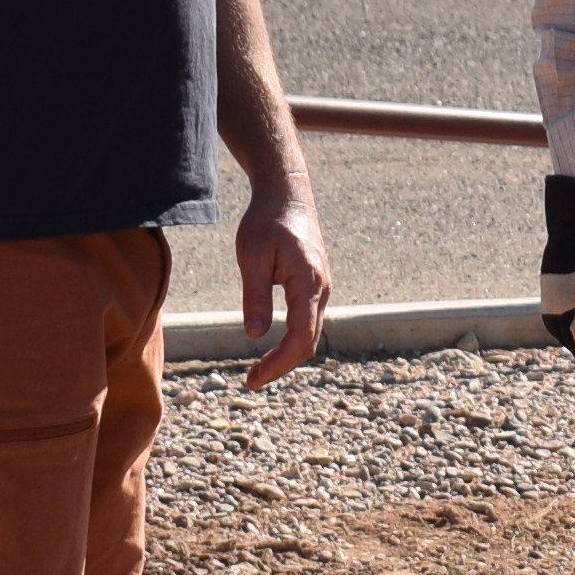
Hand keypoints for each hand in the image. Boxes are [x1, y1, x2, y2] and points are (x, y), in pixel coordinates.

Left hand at [231, 176, 331, 391]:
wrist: (288, 194)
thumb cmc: (267, 221)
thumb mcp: (252, 257)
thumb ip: (255, 296)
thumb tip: (254, 335)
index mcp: (308, 283)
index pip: (299, 338)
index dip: (278, 364)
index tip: (253, 379)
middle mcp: (322, 289)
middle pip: (308, 342)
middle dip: (282, 365)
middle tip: (251, 380)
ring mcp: (322, 288)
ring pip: (311, 333)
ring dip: (288, 354)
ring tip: (259, 368)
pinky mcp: (317, 285)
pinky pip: (309, 321)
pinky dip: (294, 339)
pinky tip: (274, 344)